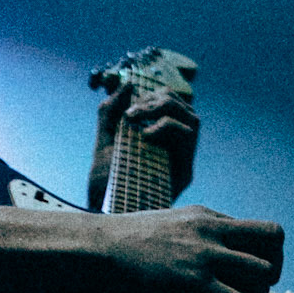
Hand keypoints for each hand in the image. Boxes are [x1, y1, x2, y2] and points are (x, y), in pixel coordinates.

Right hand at [80, 203, 282, 292]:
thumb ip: (193, 239)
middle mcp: (213, 231)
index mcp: (208, 218)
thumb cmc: (120, 245)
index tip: (246, 280)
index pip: (263, 232)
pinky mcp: (193, 282)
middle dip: (268, 278)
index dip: (264, 259)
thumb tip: (204, 263)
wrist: (95, 248)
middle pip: (274, 246)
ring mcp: (205, 255)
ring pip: (262, 277)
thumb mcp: (167, 228)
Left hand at [86, 83, 199, 210]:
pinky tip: (146, 136)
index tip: (128, 107)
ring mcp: (182, 159)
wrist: (102, 208)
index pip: (170, 102)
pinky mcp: (185, 172)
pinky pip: (188, 136)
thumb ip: (111, 111)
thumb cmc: (104, 179)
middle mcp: (175, 147)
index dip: (153, 95)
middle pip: (183, 105)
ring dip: (163, 109)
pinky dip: (167, 126)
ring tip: (137, 119)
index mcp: (159, 137)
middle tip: (131, 113)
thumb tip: (128, 84)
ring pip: (191, 117)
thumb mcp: (103, 138)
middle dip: (157, 100)